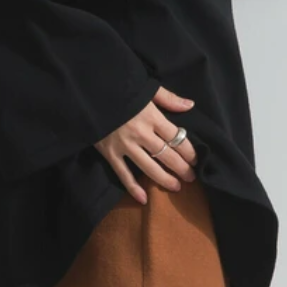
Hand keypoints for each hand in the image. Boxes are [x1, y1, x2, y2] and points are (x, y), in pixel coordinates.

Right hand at [93, 86, 198, 204]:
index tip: (196, 159)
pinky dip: (133, 187)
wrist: (91, 95)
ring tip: (176, 186)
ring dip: (164, 179)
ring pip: (149, 167)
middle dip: (181, 168)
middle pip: (166, 155)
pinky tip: (143, 198)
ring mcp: (125, 145)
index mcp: (151, 116)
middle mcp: (140, 133)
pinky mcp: (110, 153)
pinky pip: (123, 174)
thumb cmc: (122, 91)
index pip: (176, 137)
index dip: (188, 150)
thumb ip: (168, 98)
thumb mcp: (146, 88)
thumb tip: (190, 105)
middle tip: (191, 177)